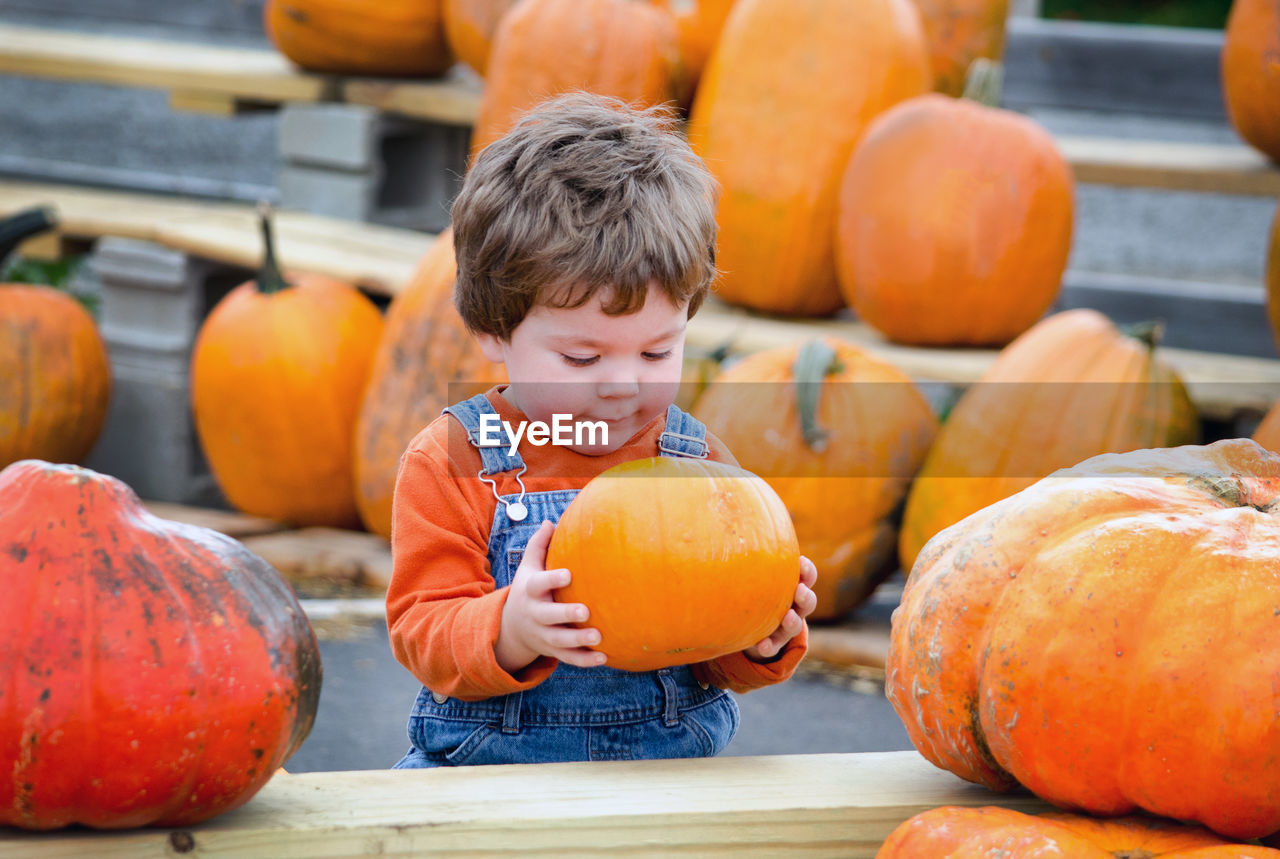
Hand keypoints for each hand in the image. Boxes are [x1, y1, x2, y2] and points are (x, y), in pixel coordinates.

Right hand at [495, 520, 605, 672]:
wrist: (512, 628)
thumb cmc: (528, 590)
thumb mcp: (528, 568)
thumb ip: (538, 546)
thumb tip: (550, 522)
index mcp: (530, 591)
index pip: (539, 584)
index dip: (552, 579)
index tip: (569, 574)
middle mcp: (535, 614)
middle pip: (549, 616)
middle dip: (565, 614)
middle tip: (586, 611)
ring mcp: (543, 635)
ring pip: (560, 640)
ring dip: (578, 640)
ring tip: (599, 636)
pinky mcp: (552, 651)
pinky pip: (569, 658)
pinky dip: (585, 660)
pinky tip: (604, 657)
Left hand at [745, 555, 817, 662]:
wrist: (749, 625)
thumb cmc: (753, 588)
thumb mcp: (755, 572)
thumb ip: (752, 555)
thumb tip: (732, 521)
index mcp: (794, 586)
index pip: (808, 576)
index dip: (807, 571)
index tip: (800, 563)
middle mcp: (794, 607)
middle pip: (809, 602)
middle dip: (805, 596)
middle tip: (798, 591)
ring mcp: (784, 627)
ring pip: (795, 626)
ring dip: (792, 622)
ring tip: (787, 618)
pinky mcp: (772, 644)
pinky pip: (773, 648)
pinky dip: (768, 646)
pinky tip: (760, 645)